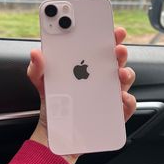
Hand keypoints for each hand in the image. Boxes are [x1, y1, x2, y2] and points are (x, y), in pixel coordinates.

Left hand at [27, 27, 135, 163]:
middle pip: (116, 61)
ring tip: (119, 73)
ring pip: (125, 80)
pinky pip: (126, 105)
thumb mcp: (41, 83)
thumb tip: (36, 53)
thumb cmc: (53, 103)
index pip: (100, 47)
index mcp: (86, 66)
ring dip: (126, 74)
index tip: (112, 29)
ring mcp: (109, 95)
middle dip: (120, 51)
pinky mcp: (114, 113)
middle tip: (116, 48)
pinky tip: (120, 98)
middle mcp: (100, 78)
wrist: (55, 134)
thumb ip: (37, 68)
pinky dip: (127, 101)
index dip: (108, 37)